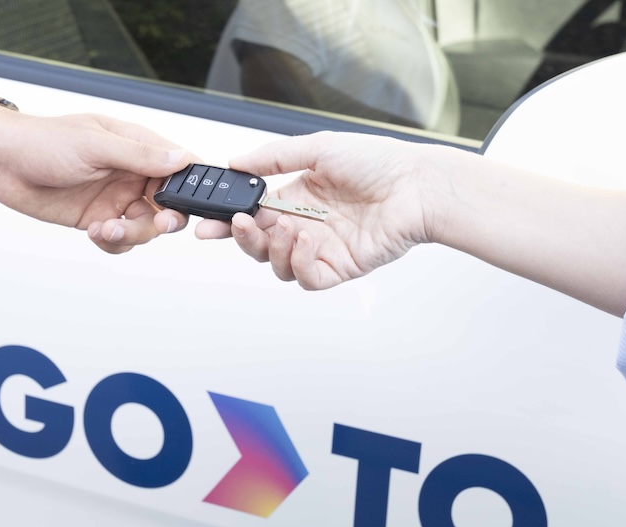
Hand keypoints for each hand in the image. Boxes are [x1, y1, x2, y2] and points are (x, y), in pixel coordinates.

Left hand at [0, 107, 194, 253]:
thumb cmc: (41, 141)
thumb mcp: (95, 145)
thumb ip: (140, 155)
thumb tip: (179, 158)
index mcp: (136, 146)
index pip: (179, 166)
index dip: (191, 187)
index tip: (192, 204)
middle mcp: (129, 174)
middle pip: (168, 205)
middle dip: (166, 219)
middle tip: (158, 223)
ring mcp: (114, 199)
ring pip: (145, 228)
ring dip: (132, 234)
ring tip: (107, 230)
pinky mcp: (96, 219)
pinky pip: (120, 241)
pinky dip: (112, 243)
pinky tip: (94, 232)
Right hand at [196, 131, 437, 287]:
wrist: (418, 185)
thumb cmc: (378, 162)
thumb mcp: (318, 148)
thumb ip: (274, 158)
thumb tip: (235, 162)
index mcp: (296, 198)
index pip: (253, 215)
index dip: (228, 222)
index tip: (207, 223)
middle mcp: (305, 225)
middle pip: (260, 245)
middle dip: (243, 238)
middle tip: (239, 225)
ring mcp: (322, 249)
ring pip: (279, 265)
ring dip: (274, 249)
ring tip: (288, 227)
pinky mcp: (341, 268)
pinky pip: (308, 278)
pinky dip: (301, 264)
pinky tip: (307, 241)